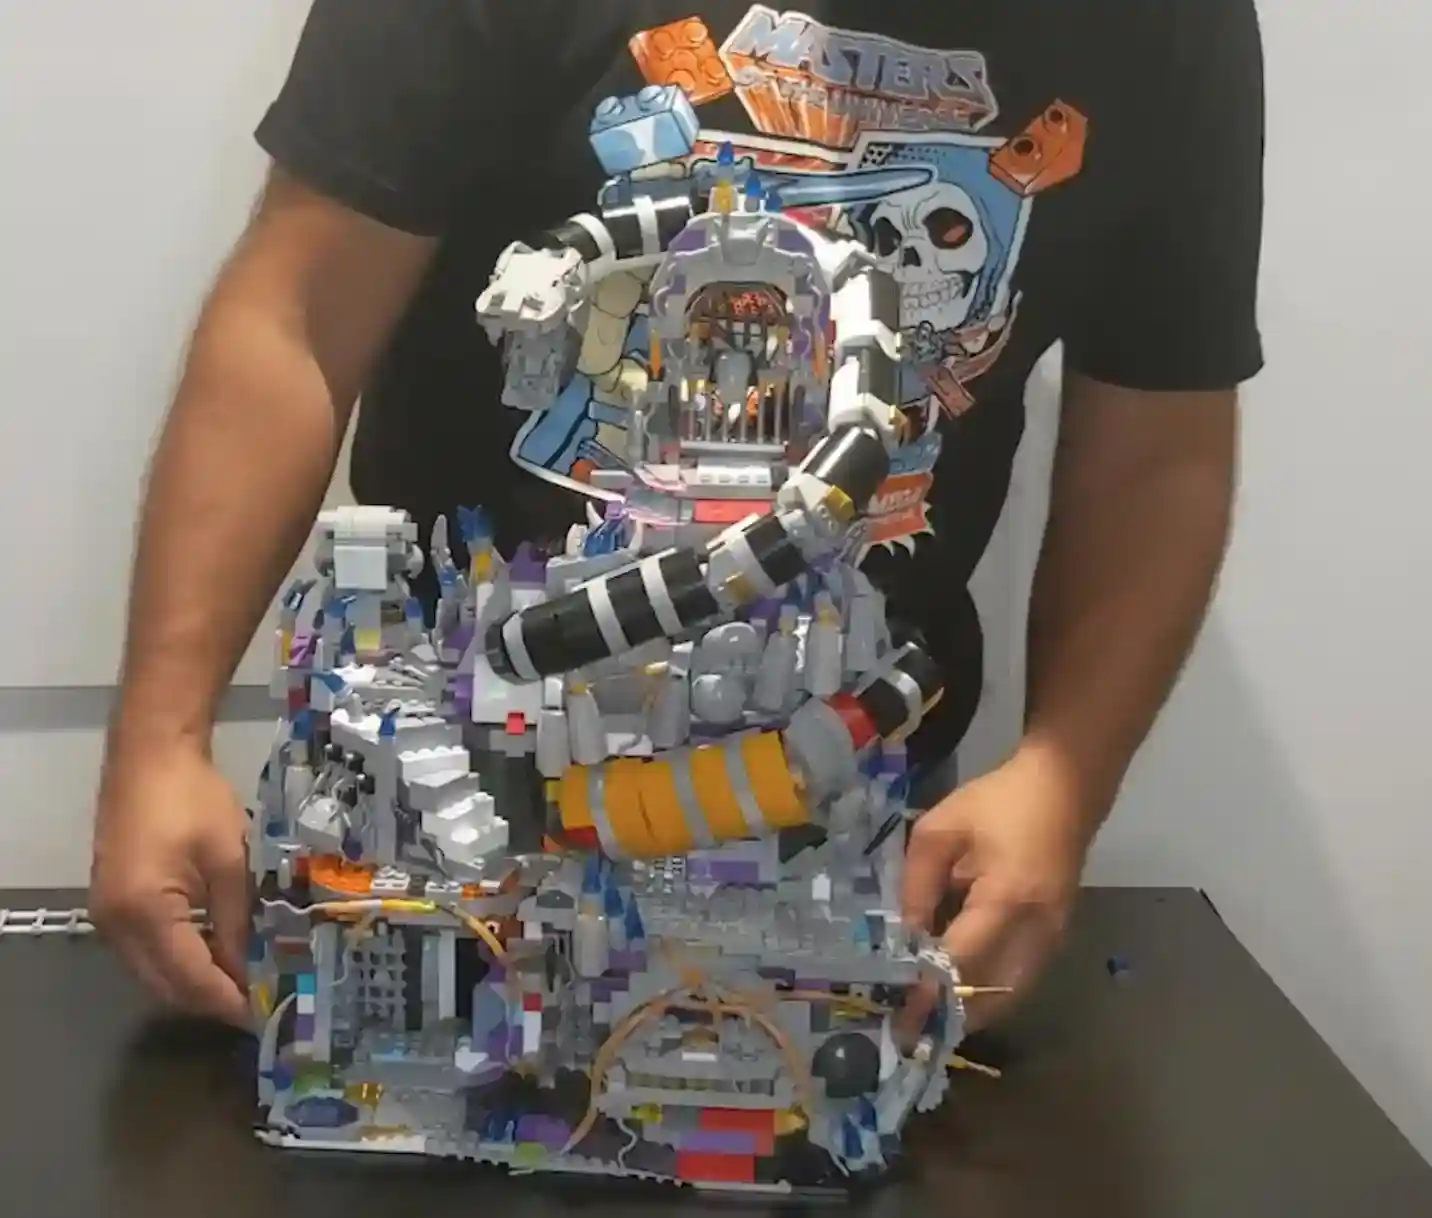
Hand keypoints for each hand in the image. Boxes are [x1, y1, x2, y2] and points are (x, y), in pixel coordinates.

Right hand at [90, 741, 252, 1026]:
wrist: (150, 755)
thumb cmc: (194, 800)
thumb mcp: (229, 860)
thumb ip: (238, 920)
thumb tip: (253, 968)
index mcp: (145, 914)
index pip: (190, 979)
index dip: (228, 1000)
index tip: (265, 1016)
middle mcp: (116, 926)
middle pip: (165, 985)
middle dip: (212, 999)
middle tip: (260, 1002)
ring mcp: (108, 916)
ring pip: (153, 972)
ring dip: (195, 982)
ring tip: (244, 982)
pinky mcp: (112, 903)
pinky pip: (146, 951)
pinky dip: (179, 959)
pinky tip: (214, 955)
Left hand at [899, 749, 1094, 1036]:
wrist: (1065, 788)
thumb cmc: (997, 802)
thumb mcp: (939, 831)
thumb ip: (917, 886)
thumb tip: (904, 938)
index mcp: (1007, 900)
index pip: (962, 961)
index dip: (928, 990)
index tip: (897, 1014)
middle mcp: (1037, 931)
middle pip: (991, 996)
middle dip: (949, 1013)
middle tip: (909, 1023)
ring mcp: (1054, 938)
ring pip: (1009, 996)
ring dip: (970, 1006)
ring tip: (927, 1009)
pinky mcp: (1058, 938)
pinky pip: (1020, 980)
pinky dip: (989, 989)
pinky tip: (958, 983)